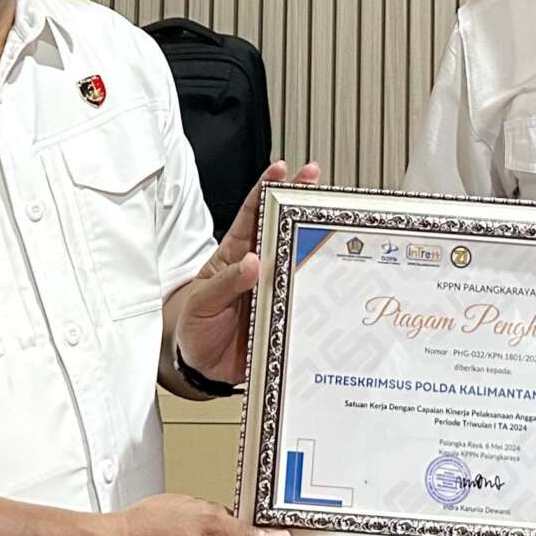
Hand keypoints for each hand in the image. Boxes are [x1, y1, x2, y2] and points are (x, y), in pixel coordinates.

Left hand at [172, 157, 321, 387]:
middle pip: (284, 231)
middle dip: (303, 206)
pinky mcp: (285, 317)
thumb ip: (225, 283)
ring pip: (300, 263)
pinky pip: (306, 303)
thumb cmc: (196, 325)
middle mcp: (260, 267)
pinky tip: (339, 284)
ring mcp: (275, 290)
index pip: (252, 214)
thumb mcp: (203, 302)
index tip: (283, 169)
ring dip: (318, 248)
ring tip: (338, 229)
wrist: (202, 366)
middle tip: (321, 187)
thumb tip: (251, 262)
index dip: (267, 188)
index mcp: (236, 254)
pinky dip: (323, 295)